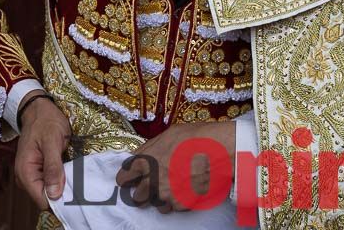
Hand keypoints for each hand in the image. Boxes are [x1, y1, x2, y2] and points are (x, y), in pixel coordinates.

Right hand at [14, 92, 71, 209]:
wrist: (39, 109)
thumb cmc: (46, 122)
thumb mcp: (52, 142)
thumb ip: (53, 168)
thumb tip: (54, 195)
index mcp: (25, 172)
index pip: (42, 201)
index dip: (59, 201)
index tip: (77, 196)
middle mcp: (25, 178)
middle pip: (45, 199)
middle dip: (62, 194)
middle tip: (81, 186)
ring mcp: (31, 175)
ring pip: (49, 192)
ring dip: (63, 187)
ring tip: (77, 179)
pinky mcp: (38, 171)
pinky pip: (50, 183)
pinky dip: (61, 181)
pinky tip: (71, 175)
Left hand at [116, 120, 235, 212]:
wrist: (221, 151)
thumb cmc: (195, 138)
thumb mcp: (167, 135)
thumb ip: (149, 149)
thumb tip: (138, 157)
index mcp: (144, 162)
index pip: (123, 178)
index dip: (128, 178)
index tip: (132, 178)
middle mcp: (152, 182)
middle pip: (136, 197)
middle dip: (142, 191)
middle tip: (151, 184)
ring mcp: (166, 196)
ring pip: (154, 205)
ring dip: (159, 197)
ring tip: (172, 185)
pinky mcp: (181, 205)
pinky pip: (172, 207)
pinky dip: (175, 200)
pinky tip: (184, 187)